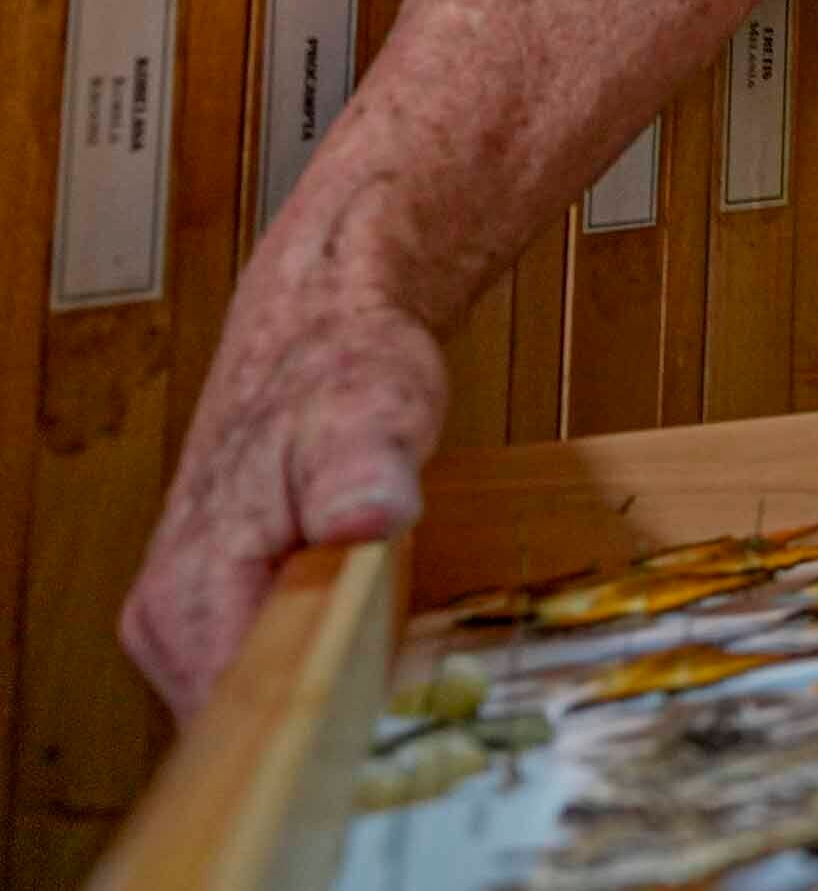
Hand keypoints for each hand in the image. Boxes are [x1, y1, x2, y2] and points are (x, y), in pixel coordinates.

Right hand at [122, 260, 444, 712]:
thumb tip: (364, 519)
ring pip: (245, 706)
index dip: (309, 735)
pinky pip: (252, 676)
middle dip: (315, 724)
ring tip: (380, 656)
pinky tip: (356, 643)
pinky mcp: (202, 614)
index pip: (236, 717)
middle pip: (238, 728)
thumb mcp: (373, 416)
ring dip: (312, 699)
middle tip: (397, 695)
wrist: (317, 337)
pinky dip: (304, 673)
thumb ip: (365, 474)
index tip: (379, 731)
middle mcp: (163, 618)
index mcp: (190, 589)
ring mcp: (174, 620)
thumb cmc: (344, 374)